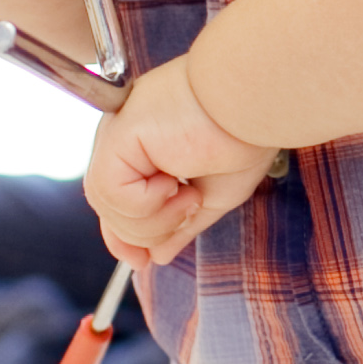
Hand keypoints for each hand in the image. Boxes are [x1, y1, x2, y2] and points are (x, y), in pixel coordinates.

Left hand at [83, 56, 277, 265]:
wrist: (254, 103)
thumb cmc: (245, 133)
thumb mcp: (213, 192)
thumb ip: (180, 222)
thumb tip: (158, 255)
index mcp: (145, 144)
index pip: (116, 198)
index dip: (123, 236)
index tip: (143, 261)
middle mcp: (125, 138)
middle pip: (110, 208)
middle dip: (146, 230)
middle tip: (190, 209)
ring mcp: (118, 134)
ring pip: (108, 206)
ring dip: (153, 218)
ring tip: (189, 195)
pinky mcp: (118, 135)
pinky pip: (111, 192)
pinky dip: (146, 202)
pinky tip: (175, 183)